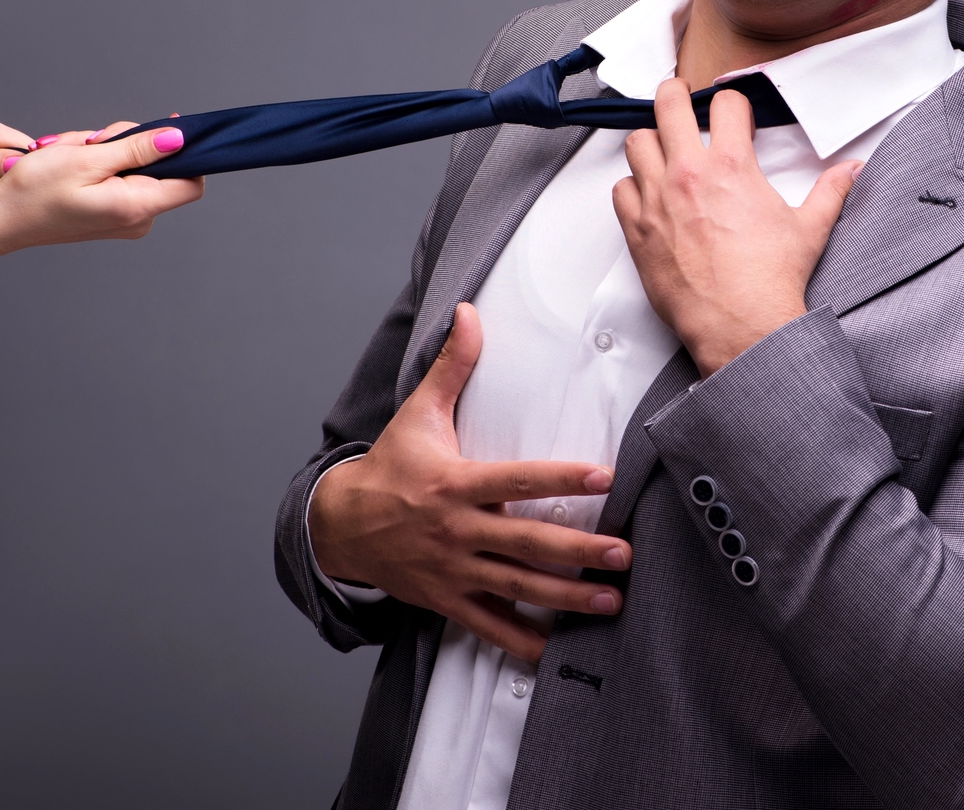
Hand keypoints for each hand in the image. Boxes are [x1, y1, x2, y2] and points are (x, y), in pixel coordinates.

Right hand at [0, 121, 202, 248]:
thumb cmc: (33, 192)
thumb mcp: (87, 159)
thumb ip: (138, 148)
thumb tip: (178, 139)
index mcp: (137, 207)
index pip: (191, 182)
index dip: (185, 152)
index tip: (164, 128)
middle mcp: (137, 219)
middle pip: (160, 169)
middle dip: (130, 144)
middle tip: (92, 141)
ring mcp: (124, 220)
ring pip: (136, 170)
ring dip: (109, 151)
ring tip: (75, 153)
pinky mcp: (111, 216)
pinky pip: (120, 180)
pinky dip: (101, 165)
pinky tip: (74, 164)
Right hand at [308, 304, 631, 663]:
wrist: (339, 526)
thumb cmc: (389, 466)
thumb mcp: (418, 414)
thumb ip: (451, 366)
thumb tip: (469, 313)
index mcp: (455, 484)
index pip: (516, 480)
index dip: (562, 476)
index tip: (604, 476)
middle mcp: (457, 530)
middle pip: (527, 542)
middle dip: (579, 550)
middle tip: (623, 554)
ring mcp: (453, 569)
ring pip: (518, 587)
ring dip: (567, 598)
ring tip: (611, 601)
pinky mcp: (447, 599)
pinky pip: (488, 625)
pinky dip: (521, 641)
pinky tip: (555, 650)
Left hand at [612, 79, 859, 375]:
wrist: (741, 325)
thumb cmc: (771, 280)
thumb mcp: (810, 228)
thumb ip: (831, 191)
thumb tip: (852, 170)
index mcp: (731, 166)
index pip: (725, 103)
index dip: (734, 103)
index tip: (734, 114)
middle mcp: (688, 174)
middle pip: (667, 104)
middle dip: (675, 94)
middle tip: (680, 96)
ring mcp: (657, 200)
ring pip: (637, 143)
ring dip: (651, 141)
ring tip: (664, 150)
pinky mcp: (638, 229)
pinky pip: (621, 189)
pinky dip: (633, 186)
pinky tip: (649, 194)